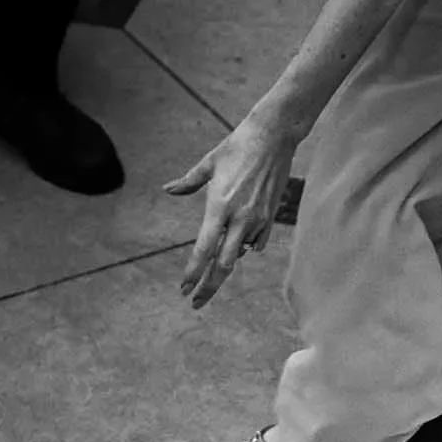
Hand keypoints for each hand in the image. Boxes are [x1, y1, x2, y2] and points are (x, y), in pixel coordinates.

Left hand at [163, 117, 298, 308]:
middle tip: (196, 303)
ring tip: (212, 276)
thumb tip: (168, 190)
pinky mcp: (270, 219)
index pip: (203, 249)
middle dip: (208, 287)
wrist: (273, 138)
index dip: (193, 273)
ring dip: (225, 265)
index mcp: (218, 206)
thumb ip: (189, 183)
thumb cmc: (237, 147)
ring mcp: (257, 221)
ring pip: (239, 256)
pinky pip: (255, 244)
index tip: (184, 288)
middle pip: (222, 265)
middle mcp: (239, 219)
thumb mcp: (208, 164)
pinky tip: (238, 247)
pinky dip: (244, 248)